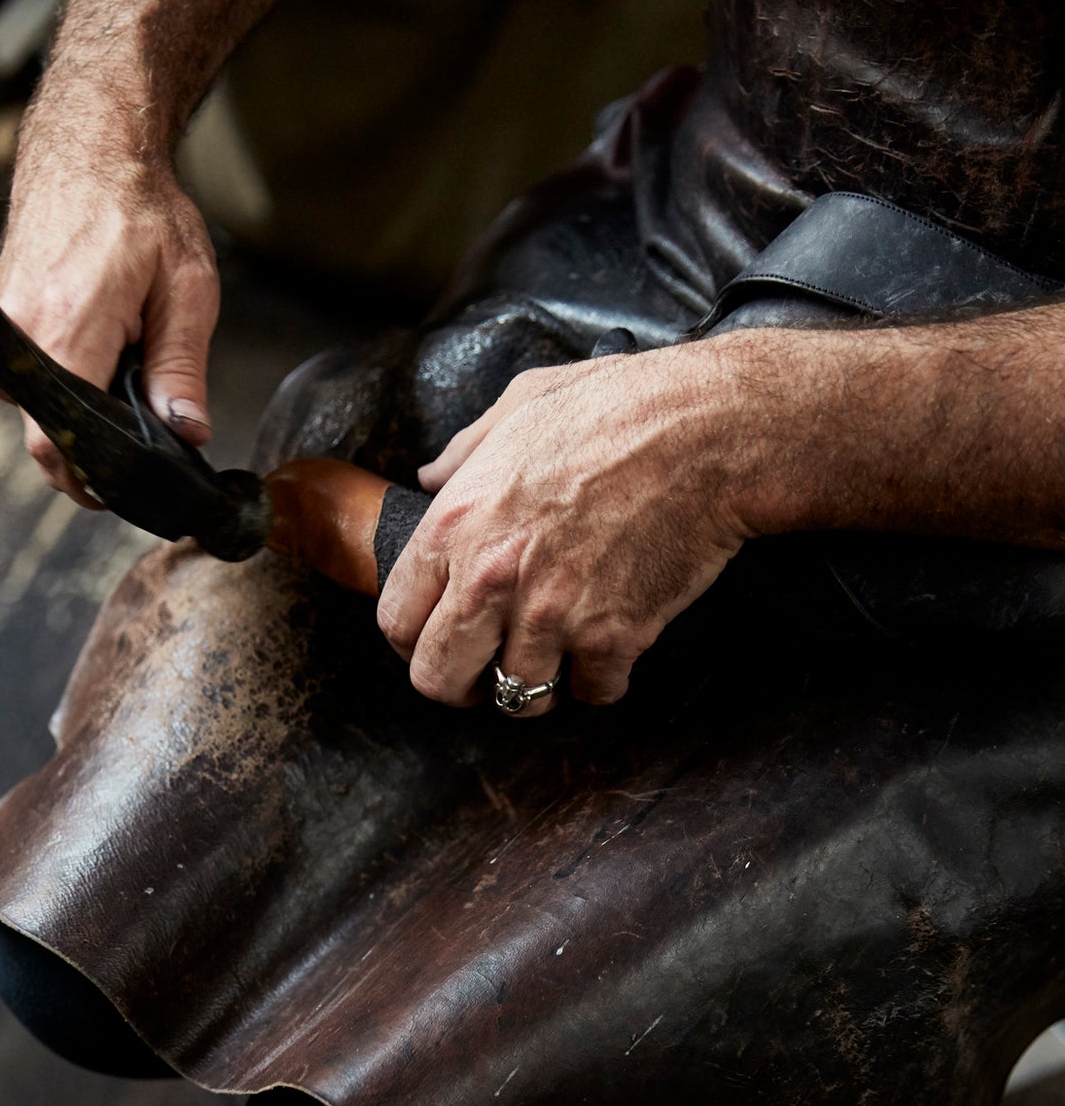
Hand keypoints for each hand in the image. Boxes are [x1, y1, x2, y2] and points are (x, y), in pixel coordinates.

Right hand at [0, 157, 219, 507]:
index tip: (131, 488)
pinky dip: (65, 389)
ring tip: (123, 382)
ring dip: (81, 417)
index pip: (63, 443)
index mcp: (67, 330)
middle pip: (46, 438)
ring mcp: (3, 330)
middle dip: (94, 454)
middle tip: (141, 440)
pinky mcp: (0, 325)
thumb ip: (182, 370)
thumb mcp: (186, 290)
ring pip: (37, 413)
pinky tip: (99, 363)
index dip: (97, 478)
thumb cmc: (142, 209)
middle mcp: (20, 335)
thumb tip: (186, 434)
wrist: (90, 147)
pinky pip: (29, 383)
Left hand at [376, 345, 758, 713]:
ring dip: (535, 686)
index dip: (413, 642)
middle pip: (439, 679)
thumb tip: (431, 475)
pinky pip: (591, 693)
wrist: (709, 430)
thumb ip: (464, 450)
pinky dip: (601, 680)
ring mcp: (551, 615)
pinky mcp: (612, 638)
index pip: (396, 621)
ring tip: (554, 658)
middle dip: (458, 685)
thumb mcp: (520, 405)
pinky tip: (611, 648)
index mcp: (456, 523)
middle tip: (484, 672)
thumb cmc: (619, 407)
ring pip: (516, 699)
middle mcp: (491, 579)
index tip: (436, 641)